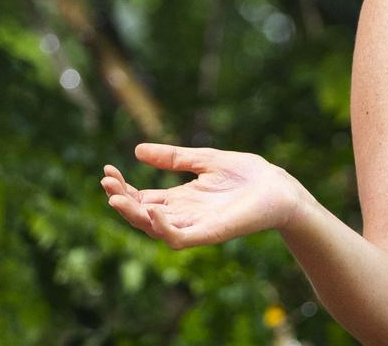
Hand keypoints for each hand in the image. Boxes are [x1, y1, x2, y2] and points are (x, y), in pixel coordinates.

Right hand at [101, 143, 305, 249]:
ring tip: (117, 198)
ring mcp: (196, 225)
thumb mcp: (205, 159)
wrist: (280, 187)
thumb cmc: (248, 174)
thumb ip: (174, 157)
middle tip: (107, 183)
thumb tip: (137, 150)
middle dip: (122, 201)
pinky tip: (152, 210)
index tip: (107, 170)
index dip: (123, 188)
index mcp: (181, 199)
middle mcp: (184, 214)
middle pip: (142, 214)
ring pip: (155, 229)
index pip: (143, 198)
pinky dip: (163, 229)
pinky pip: (179, 238)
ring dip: (134, 216)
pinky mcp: (210, 233)